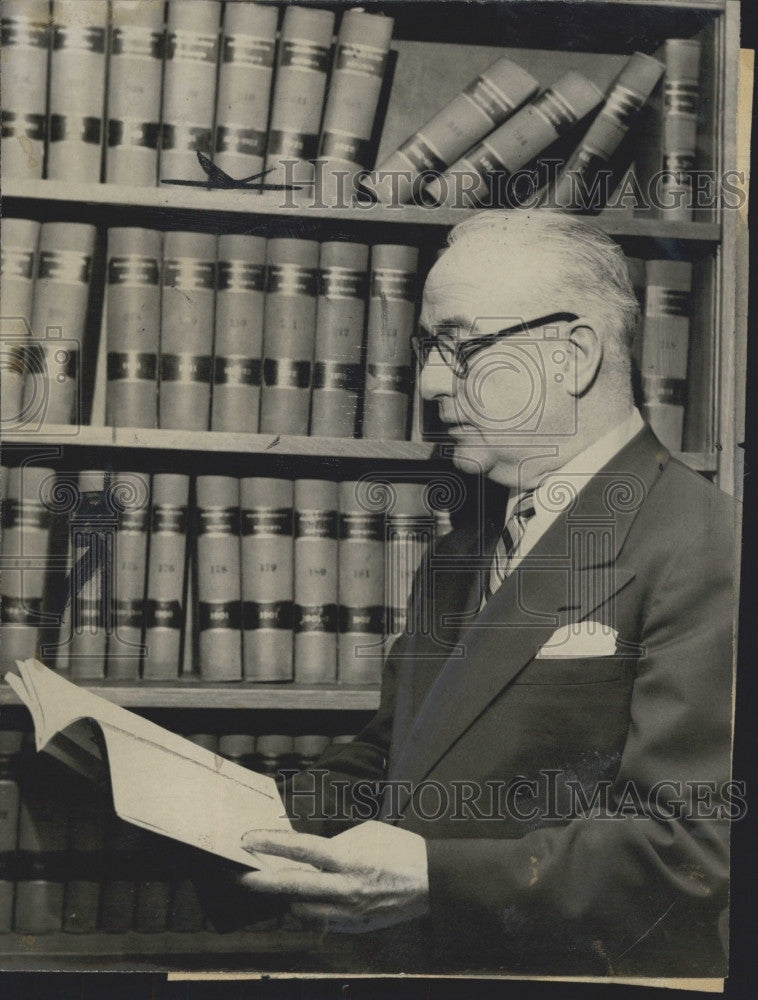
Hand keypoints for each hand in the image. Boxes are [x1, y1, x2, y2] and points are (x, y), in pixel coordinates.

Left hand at [239, 821, 429, 932]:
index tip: (247, 840)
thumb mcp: (364, 834)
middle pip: (292, 887)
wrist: (430, 881)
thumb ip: (334, 844)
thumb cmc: (397, 849)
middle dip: (261, 882)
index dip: (270, 844)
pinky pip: (320, 920)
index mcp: (347, 859)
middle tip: (241, 876)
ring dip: (286, 897)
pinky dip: (309, 909)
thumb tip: (307, 853)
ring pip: (301, 910)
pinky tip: (305, 899)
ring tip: (276, 886)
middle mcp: (344, 888)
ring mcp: (348, 912)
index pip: (299, 850)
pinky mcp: (353, 927)